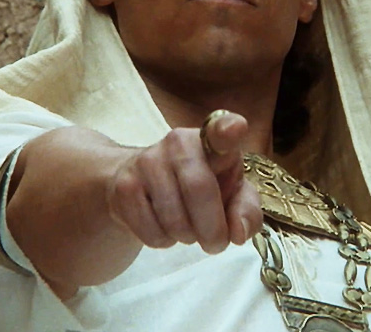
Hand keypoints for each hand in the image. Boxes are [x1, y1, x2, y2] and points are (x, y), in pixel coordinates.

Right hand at [105, 111, 262, 253]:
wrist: (143, 182)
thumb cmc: (200, 186)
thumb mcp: (232, 195)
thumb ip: (246, 211)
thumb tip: (239, 233)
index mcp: (210, 141)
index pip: (219, 130)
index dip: (228, 130)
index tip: (235, 129)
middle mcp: (177, 142)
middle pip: (199, 190)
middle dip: (212, 230)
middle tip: (215, 243)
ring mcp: (146, 162)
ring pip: (174, 220)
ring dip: (186, 237)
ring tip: (186, 227)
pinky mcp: (124, 187)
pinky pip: (151, 233)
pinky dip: (163, 241)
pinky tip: (162, 225)